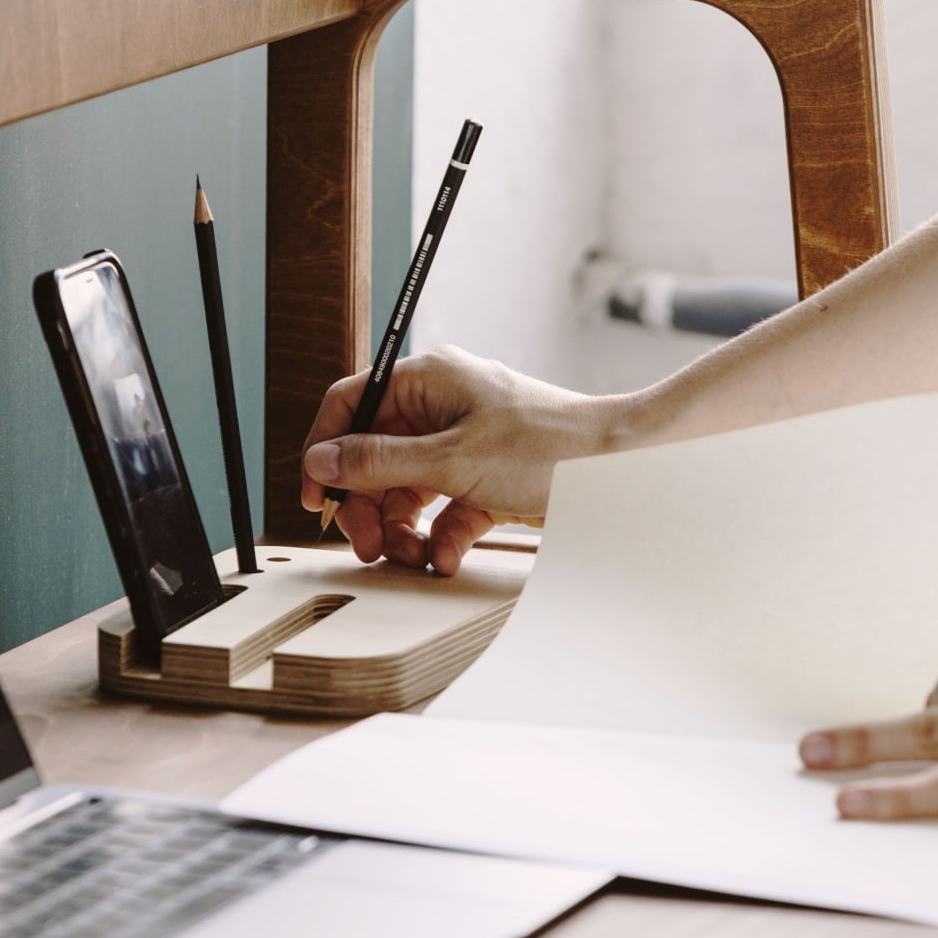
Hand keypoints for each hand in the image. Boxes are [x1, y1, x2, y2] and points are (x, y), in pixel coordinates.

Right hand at [300, 346, 631, 574]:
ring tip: (409, 557)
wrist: (621, 471)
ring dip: (402, 528)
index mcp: (430, 380)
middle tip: (366, 545)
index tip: (316, 499)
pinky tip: (445, 557)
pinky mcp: (489, 478)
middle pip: (376, 455)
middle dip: (368, 504)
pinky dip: (441, 536)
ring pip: (408, 488)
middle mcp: (443, 406)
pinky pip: (446, 508)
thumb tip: (321, 461)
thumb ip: (379, 462)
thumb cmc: (549, 449)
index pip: (352, 404)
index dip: (325, 450)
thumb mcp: (452, 461)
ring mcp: (466, 443)